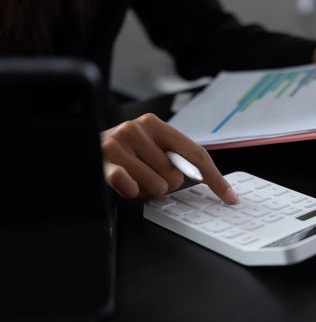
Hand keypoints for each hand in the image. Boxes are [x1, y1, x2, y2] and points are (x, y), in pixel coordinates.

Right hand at [101, 113, 238, 203]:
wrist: (79, 149)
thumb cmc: (122, 154)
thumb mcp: (149, 148)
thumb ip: (174, 158)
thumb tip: (209, 180)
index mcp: (155, 124)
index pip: (195, 154)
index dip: (214, 178)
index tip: (230, 197)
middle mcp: (136, 129)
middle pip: (175, 177)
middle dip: (163, 185)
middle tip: (144, 177)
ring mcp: (118, 144)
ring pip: (156, 187)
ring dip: (145, 191)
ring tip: (131, 179)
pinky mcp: (103, 161)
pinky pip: (129, 184)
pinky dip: (130, 190)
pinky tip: (123, 183)